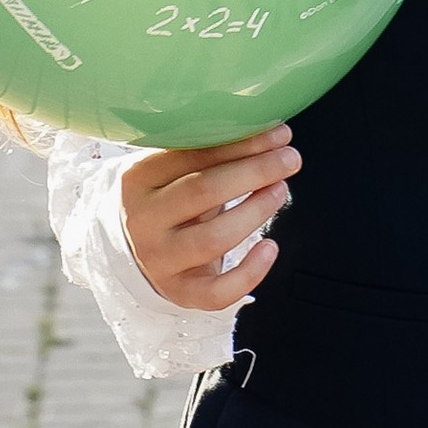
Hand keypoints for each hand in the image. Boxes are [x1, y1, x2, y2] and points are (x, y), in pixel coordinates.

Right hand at [120, 124, 297, 310]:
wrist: (138, 247)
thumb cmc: (170, 199)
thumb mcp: (175, 169)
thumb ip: (209, 152)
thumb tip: (268, 135)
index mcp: (139, 179)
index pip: (193, 156)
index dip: (242, 144)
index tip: (276, 135)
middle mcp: (143, 221)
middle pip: (203, 191)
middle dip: (255, 171)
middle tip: (289, 159)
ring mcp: (159, 260)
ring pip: (212, 239)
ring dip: (255, 211)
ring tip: (278, 191)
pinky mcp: (179, 292)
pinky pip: (216, 292)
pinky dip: (249, 273)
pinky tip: (270, 247)